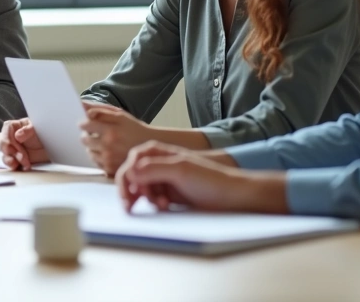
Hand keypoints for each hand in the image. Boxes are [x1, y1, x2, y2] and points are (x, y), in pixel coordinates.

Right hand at [0, 118, 48, 169]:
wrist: (54, 149)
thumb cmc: (46, 135)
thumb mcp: (39, 129)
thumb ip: (28, 130)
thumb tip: (17, 135)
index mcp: (17, 125)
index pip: (6, 127)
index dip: (9, 136)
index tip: (17, 143)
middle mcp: (11, 136)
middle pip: (0, 141)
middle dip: (9, 150)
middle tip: (21, 156)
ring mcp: (12, 148)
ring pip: (2, 153)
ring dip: (10, 159)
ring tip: (22, 162)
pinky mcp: (14, 158)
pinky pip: (8, 162)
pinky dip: (12, 165)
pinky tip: (20, 166)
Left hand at [79, 102, 153, 176]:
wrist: (150, 149)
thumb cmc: (134, 129)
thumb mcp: (120, 115)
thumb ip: (100, 109)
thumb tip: (82, 104)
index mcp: (111, 130)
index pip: (85, 125)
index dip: (84, 123)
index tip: (87, 123)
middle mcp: (108, 146)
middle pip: (84, 139)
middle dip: (87, 135)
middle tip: (96, 133)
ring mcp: (108, 159)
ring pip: (88, 151)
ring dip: (93, 146)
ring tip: (105, 143)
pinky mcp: (110, 169)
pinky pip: (95, 161)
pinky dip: (99, 156)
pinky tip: (109, 151)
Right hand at [114, 141, 287, 213]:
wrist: (233, 196)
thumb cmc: (211, 178)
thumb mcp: (180, 170)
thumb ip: (153, 169)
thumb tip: (129, 172)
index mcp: (159, 152)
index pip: (132, 161)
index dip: (126, 176)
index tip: (128, 193)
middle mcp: (159, 164)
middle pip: (133, 176)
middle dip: (132, 191)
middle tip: (130, 207)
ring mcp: (164, 180)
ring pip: (142, 190)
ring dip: (147, 199)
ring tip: (161, 206)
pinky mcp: (169, 195)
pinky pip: (152, 200)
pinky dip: (155, 204)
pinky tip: (165, 207)